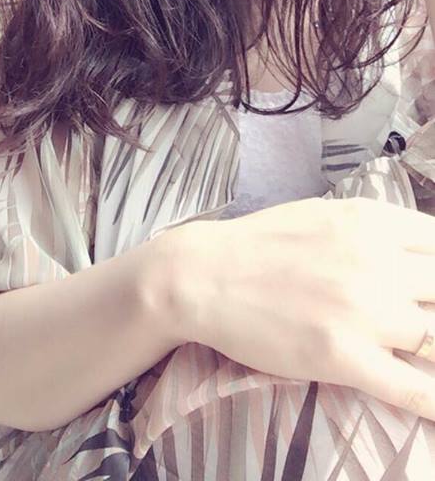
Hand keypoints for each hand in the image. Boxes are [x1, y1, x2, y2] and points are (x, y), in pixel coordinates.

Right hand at [174, 196, 434, 421]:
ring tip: (430, 356)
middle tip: (428, 323)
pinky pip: (410, 387)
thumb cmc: (263, 244)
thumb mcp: (327, 216)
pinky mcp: (343, 355)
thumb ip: (377, 229)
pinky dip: (433, 400)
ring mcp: (362, 309)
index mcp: (372, 222)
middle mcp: (375, 260)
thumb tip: (421, 251)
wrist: (205, 275)